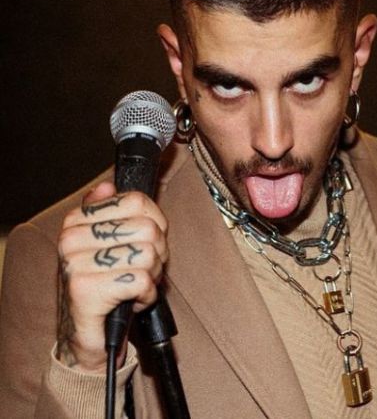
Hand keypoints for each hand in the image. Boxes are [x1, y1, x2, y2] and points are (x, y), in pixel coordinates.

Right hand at [56, 182, 167, 373]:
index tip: (148, 242)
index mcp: (77, 220)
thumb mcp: (110, 245)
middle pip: (148, 229)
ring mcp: (75, 264)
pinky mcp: (86, 290)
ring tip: (136, 286)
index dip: (156, 223)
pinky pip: (142, 280)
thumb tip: (107, 185)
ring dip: (153, 277)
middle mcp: (71, 238)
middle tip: (143, 271)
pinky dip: (147, 295)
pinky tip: (132, 301)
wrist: (85, 337)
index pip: (138, 201)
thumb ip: (111, 213)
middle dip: (158, 254)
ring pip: (148, 255)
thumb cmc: (105, 287)